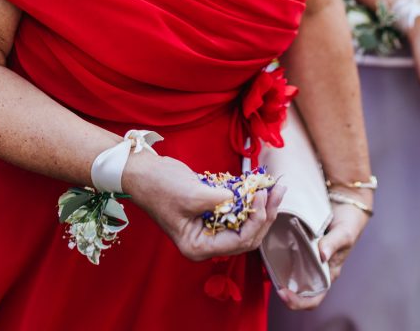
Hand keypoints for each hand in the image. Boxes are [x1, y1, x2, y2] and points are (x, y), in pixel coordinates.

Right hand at [123, 153, 285, 260]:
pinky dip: (248, 199)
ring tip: (275, 187)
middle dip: (264, 214)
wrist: (141, 171)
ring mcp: (209, 227)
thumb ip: (220, 200)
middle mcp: (206, 242)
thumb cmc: (160, 186)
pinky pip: (236, 211)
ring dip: (260, 206)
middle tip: (277, 190)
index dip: (256, 219)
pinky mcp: (210, 212)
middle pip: (246, 236)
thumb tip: (243, 199)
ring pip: (244, 224)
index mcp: (198, 247)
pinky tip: (258, 185)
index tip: (263, 195)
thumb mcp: (191, 193)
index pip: (239, 242)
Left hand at [276, 199, 369, 310]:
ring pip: (290, 272)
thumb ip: (334, 243)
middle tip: (270, 279)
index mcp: (327, 274)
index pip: (313, 299)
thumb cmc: (348, 223)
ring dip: (278, 272)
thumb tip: (322, 256)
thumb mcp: (344, 233)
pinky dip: (277, 253)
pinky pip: (287, 253)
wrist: (345, 204)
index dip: (298, 302)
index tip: (283, 293)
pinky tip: (268, 246)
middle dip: (283, 290)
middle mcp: (315, 269)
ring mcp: (307, 257)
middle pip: (298, 290)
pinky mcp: (300, 244)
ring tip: (266, 264)